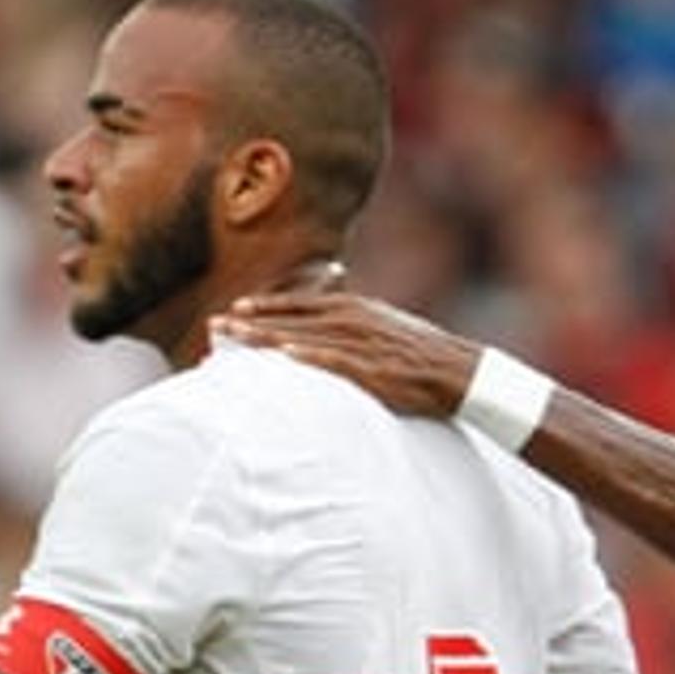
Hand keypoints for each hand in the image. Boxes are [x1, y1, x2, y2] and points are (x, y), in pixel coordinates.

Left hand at [212, 291, 479, 417]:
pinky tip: (285, 357)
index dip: (266, 305)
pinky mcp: (375, 369)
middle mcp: (354, 319)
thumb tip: (328, 317)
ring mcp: (363, 343)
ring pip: (305, 337)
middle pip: (292, 318)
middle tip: (216, 325)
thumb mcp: (383, 325)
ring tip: (234, 340)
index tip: (235, 307)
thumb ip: (352, 320)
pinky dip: (310, 357)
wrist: (458, 371)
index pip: (301, 302)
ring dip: (267, 338)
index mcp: (354, 308)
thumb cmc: (419, 353)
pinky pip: (336, 362)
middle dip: (251, 322)